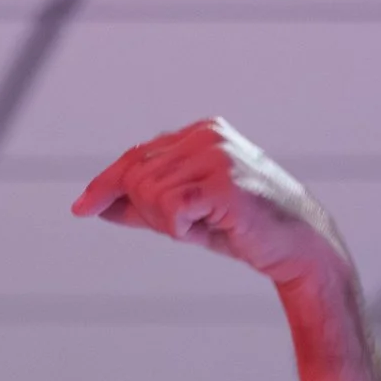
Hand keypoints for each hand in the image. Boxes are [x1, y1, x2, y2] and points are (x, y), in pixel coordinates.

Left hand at [74, 115, 350, 300]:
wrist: (299, 248)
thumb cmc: (246, 231)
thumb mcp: (188, 214)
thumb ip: (145, 206)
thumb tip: (98, 206)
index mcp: (200, 132)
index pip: (137, 156)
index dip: (106, 184)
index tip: (81, 209)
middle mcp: (206, 135)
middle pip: (137, 176)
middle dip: (148, 213)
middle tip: (187, 228)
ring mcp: (216, 154)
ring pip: (150, 195)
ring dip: (170, 225)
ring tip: (206, 227)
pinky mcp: (222, 182)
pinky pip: (171, 210)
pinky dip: (182, 229)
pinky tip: (212, 227)